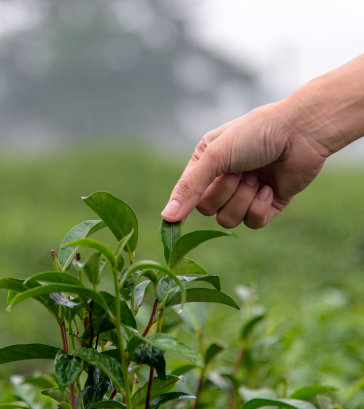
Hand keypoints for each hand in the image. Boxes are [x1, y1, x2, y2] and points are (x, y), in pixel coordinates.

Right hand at [161, 102, 328, 228]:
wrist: (301, 133)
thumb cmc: (255, 134)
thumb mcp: (215, 157)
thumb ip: (189, 188)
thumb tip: (166, 217)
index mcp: (205, 162)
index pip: (186, 193)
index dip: (184, 204)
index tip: (173, 221)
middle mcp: (222, 178)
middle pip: (207, 209)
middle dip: (224, 193)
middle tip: (240, 172)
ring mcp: (245, 193)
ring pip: (228, 220)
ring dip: (243, 199)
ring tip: (257, 178)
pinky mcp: (266, 204)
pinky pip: (252, 223)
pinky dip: (260, 207)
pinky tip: (269, 187)